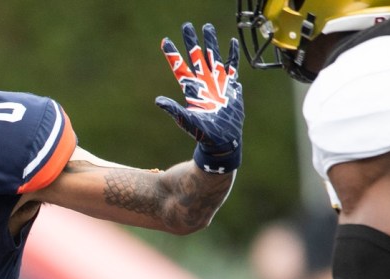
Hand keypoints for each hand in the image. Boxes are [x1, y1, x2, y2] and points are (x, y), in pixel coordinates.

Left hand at [157, 23, 243, 173]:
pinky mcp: (231, 87)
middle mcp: (203, 82)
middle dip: (191, 41)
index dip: (172, 54)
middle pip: (196, 56)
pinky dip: (232, 55)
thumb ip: (174, 109)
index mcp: (191, 88)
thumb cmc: (203, 134)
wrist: (222, 141)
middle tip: (187, 26)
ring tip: (207, 27)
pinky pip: (232, 66)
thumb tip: (158, 100)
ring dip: (210, 42)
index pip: (180, 67)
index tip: (164, 41)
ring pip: (213, 57)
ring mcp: (217, 83)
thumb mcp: (186, 120)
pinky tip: (231, 43)